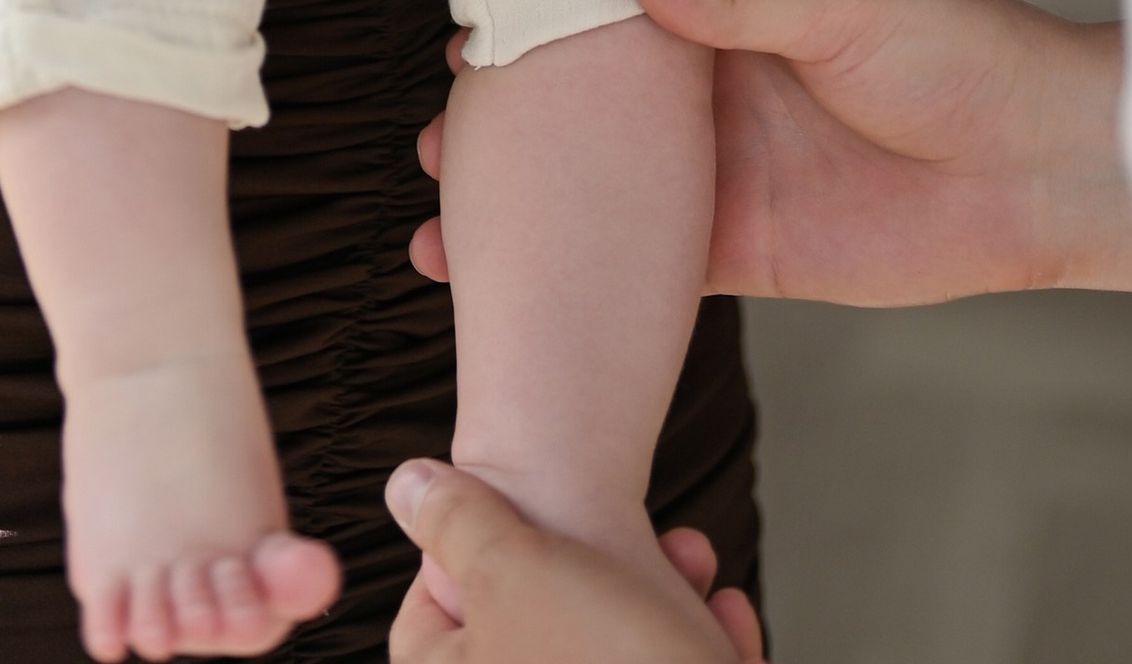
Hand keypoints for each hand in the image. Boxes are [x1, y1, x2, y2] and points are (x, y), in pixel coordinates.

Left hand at [386, 465, 762, 659]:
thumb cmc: (601, 657)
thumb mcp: (511, 568)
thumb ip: (454, 521)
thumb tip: (407, 485)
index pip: (422, 619)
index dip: (462, 552)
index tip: (514, 520)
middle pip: (535, 622)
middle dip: (597, 564)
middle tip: (619, 524)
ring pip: (609, 644)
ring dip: (663, 594)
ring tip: (690, 562)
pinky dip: (694, 642)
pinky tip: (724, 615)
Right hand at [409, 0, 1131, 305]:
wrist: (1043, 172)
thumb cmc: (963, 55)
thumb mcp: (848, 4)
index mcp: (732, 1)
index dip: (540, 11)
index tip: (467, 28)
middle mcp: (713, 83)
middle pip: (589, 99)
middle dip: (510, 114)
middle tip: (439, 135)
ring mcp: (722, 169)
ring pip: (602, 187)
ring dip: (531, 200)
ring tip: (445, 220)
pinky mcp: (745, 247)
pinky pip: (649, 265)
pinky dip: (588, 276)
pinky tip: (525, 289)